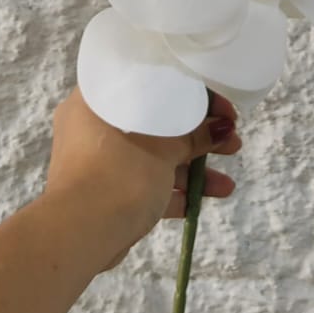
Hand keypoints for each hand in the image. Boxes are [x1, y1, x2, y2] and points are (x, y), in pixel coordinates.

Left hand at [45, 86, 241, 269]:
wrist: (81, 232)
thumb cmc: (119, 172)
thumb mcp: (164, 146)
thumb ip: (195, 135)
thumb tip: (222, 129)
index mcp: (99, 98)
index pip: (152, 80)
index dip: (193, 91)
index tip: (223, 108)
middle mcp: (95, 125)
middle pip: (157, 121)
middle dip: (199, 135)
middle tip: (232, 141)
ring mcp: (100, 161)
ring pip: (154, 155)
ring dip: (193, 168)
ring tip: (226, 184)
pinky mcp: (107, 192)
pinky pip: (146, 183)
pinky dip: (174, 190)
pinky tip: (207, 200)